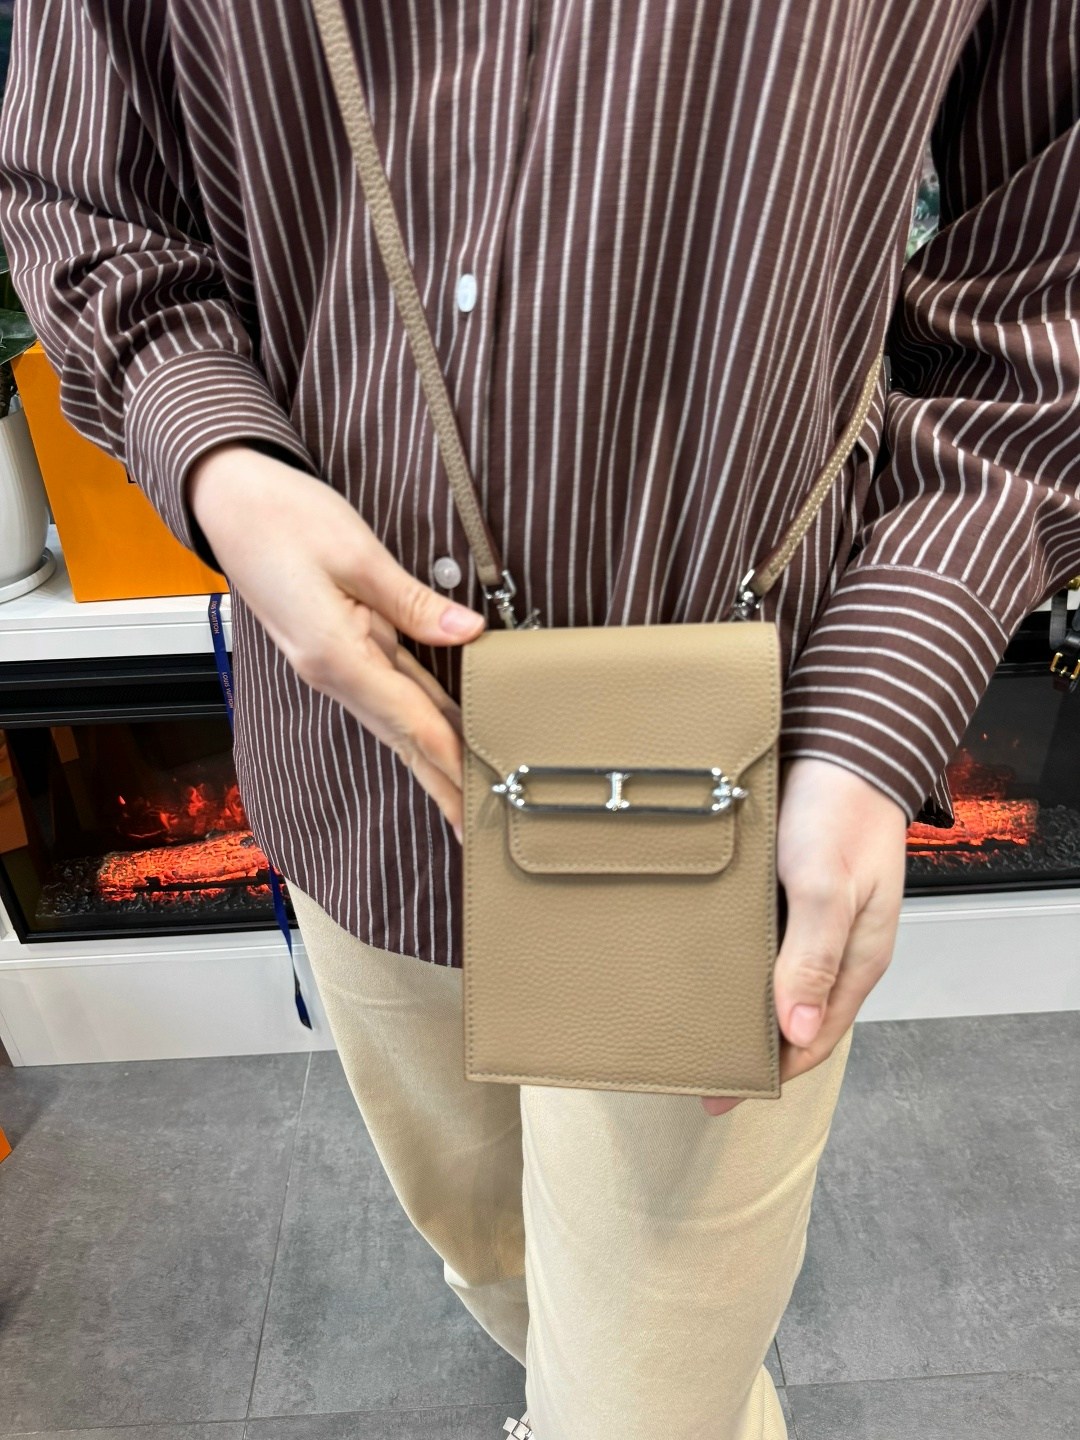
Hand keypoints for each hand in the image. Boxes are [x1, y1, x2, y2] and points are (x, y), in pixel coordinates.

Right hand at [186, 442, 485, 838]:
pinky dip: (421, 722)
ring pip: (397, 723)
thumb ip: (414, 601)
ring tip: (470, 798)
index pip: (409, 718)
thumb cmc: (283, 516)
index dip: (452, 756)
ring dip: (434, 761)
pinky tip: (448, 735)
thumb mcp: (356, 551)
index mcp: (335, 654)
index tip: (482, 792)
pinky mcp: (340, 651)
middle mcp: (332, 672)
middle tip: (479, 829)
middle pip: (402, 738)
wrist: (228, 501)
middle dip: (442, 785)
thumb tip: (469, 633)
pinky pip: (391, 694)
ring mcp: (333, 666)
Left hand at [700, 756, 907, 1115]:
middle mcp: (832, 949)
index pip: (813, 1038)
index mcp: (855, 960)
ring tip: (685, 1025)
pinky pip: (757, 943)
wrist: (841, 745)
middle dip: (748, 1047)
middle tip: (692, 1067)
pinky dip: (729, 962)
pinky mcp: (784, 893)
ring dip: (735, 1005)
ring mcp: (807, 922)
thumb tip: (795, 1030)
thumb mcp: (828, 887)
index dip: (772, 1072)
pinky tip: (694, 965)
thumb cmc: (842, 814)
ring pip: (770, 981)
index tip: (724, 1094)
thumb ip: (813, 956)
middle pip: (790, 1017)